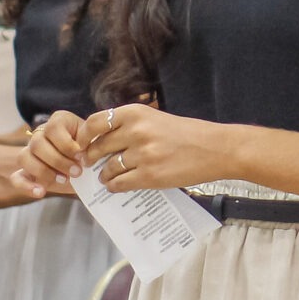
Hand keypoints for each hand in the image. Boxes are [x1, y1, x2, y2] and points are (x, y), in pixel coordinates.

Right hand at [17, 111, 85, 198]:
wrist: (89, 168)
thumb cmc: (92, 152)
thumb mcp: (94, 144)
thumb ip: (89, 145)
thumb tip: (84, 153)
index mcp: (59, 122)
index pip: (53, 128)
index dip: (66, 143)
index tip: (81, 155)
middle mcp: (40, 134)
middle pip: (37, 143)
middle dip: (59, 161)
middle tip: (77, 172)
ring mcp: (30, 153)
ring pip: (24, 157)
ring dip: (44, 171)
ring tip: (64, 180)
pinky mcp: (26, 172)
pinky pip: (16, 178)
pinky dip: (26, 186)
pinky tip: (41, 192)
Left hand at [80, 104, 240, 192]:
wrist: (216, 149)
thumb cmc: (188, 133)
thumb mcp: (156, 118)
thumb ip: (130, 126)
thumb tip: (101, 140)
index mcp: (136, 113)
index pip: (95, 123)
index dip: (84, 135)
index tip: (83, 144)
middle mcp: (136, 132)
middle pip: (98, 147)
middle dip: (92, 158)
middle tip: (92, 163)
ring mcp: (142, 155)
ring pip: (107, 168)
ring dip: (104, 175)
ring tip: (108, 176)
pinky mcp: (149, 176)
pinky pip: (119, 183)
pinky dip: (114, 186)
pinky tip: (117, 185)